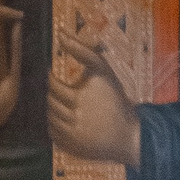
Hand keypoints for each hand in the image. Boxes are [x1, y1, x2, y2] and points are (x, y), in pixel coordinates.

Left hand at [51, 34, 141, 168]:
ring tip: (74, 107)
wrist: (130, 135)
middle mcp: (72, 118)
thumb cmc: (115, 98)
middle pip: (50, 102)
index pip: (53, 85)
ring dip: (57, 110)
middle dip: (57, 96)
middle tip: (70, 94)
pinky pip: (52, 132)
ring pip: (50, 116)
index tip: (57, 77)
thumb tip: (61, 32)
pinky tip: (76, 122)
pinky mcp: (68, 147)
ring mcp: (69, 135)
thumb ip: (82, 51)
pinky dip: (59, 125)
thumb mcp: (103, 72)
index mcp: (79, 99)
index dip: (53, 79)